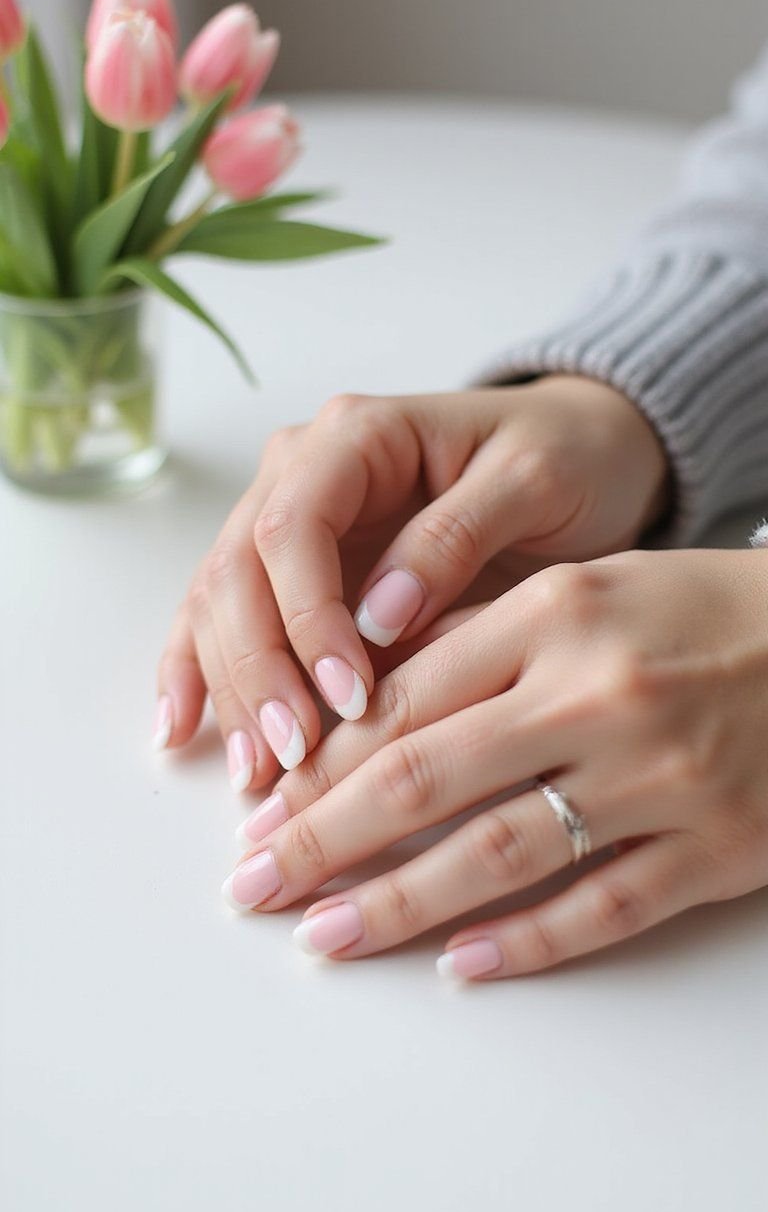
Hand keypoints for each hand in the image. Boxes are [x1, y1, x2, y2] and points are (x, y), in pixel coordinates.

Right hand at [156, 376, 667, 787]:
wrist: (578, 455)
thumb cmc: (565, 460)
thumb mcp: (533, 482)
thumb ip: (455, 536)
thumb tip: (378, 618)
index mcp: (355, 436)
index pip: (292, 529)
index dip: (306, 619)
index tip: (348, 696)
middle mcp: (301, 472)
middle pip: (238, 573)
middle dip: (257, 671)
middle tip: (291, 759)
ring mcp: (288, 520)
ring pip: (221, 606)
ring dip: (232, 690)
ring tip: (254, 774)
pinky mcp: (294, 571)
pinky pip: (225, 619)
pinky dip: (202, 673)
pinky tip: (183, 729)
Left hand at [222, 549, 767, 978]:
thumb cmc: (699, 612)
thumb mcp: (587, 591)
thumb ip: (480, 638)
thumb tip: (365, 706)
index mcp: (556, 614)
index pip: (408, 698)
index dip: (322, 763)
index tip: (264, 808)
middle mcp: (598, 692)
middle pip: (427, 776)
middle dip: (323, 838)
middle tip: (252, 885)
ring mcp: (662, 775)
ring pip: (500, 852)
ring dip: (399, 903)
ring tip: (324, 937)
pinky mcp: (718, 845)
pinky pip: (604, 906)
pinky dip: (526, 942)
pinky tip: (459, 966)